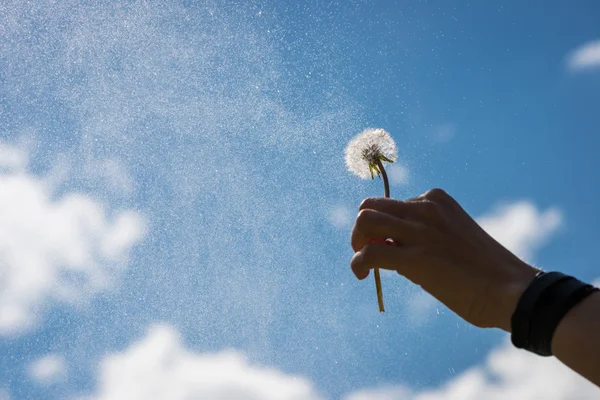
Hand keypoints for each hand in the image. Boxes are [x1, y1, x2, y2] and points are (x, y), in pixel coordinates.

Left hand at [350, 188, 538, 330]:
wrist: (512, 291)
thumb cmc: (486, 271)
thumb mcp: (453, 237)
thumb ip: (425, 234)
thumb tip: (393, 249)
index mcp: (437, 200)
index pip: (392, 203)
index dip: (383, 225)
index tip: (387, 244)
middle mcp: (425, 208)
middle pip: (370, 206)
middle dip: (361, 229)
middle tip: (365, 250)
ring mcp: (419, 230)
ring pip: (364, 221)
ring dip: (356, 242)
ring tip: (363, 263)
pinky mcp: (413, 257)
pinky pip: (368, 252)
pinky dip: (357, 263)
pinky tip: (363, 276)